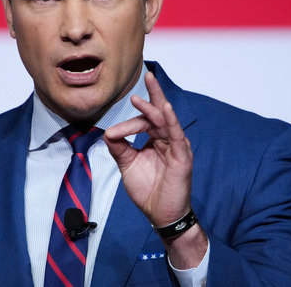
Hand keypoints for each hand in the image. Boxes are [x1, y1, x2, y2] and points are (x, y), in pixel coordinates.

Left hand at [103, 71, 193, 226]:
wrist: (160, 214)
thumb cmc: (148, 190)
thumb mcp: (128, 164)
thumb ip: (119, 147)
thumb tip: (108, 131)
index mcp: (157, 140)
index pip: (145, 121)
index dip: (129, 123)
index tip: (113, 133)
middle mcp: (169, 140)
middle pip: (160, 113)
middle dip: (154, 94)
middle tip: (148, 75)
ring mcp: (177, 147)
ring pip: (166, 121)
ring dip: (156, 105)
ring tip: (147, 89)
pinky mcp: (182, 157)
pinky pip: (177, 135)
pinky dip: (171, 121)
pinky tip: (165, 108)